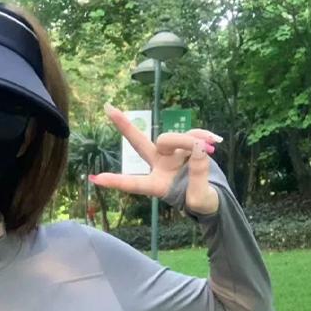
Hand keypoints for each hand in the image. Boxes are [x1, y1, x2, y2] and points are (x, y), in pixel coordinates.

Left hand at [89, 102, 222, 215]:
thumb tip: (197, 150)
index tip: (95, 178)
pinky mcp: (186, 145)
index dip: (116, 181)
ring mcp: (171, 154)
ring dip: (188, 140)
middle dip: (125, 126)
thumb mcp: (202, 198)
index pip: (134, 183)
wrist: (214, 195)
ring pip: (172, 138)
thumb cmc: (202, 202)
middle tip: (107, 108)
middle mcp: (159, 166)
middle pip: (140, 143)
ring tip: (211, 147)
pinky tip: (215, 141)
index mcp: (157, 185)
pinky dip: (202, 135)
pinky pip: (191, 133)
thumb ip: (199, 176)